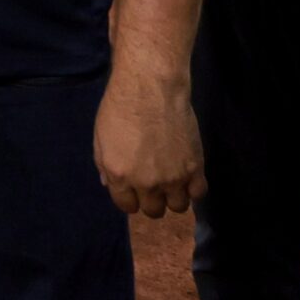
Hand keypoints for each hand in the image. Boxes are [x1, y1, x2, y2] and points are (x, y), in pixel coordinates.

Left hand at [95, 70, 204, 217]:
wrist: (150, 89)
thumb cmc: (119, 109)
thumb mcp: (100, 137)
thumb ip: (105, 166)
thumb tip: (109, 185)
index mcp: (119, 176)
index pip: (127, 207)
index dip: (130, 199)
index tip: (133, 189)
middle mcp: (146, 183)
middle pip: (153, 211)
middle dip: (151, 200)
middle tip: (152, 183)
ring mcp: (173, 178)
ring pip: (178, 207)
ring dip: (174, 197)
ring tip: (171, 180)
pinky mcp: (196, 168)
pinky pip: (199, 194)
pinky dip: (193, 189)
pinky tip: (187, 176)